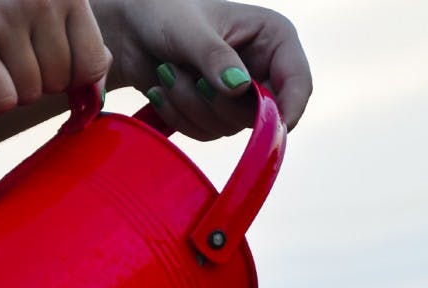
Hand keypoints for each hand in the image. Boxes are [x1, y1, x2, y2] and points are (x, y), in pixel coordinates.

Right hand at [0, 0, 110, 112]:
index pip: (93, 61)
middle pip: (61, 81)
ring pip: (32, 93)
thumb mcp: (29, 6)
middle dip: (36, 82)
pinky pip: (4, 100)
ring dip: (9, 89)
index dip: (71, 78)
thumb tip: (102, 76)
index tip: (45, 68)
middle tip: (4, 56)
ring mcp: (3, 14)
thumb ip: (71, 33)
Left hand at [94, 0, 311, 138]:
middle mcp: (264, 70)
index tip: (267, 126)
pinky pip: (208, 133)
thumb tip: (240, 88)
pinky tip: (165, 90)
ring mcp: (242, 97)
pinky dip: (181, 115)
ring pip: (230, 127)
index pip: (298, 82)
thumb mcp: (188, 29)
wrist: (130, 33)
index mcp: (273, 38)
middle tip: (183, 74)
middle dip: (217, 103)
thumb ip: (214, 57)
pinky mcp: (220, 115)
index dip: (288, 109)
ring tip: (167, 72)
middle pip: (263, 115)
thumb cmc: (161, 13)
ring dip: (190, 105)